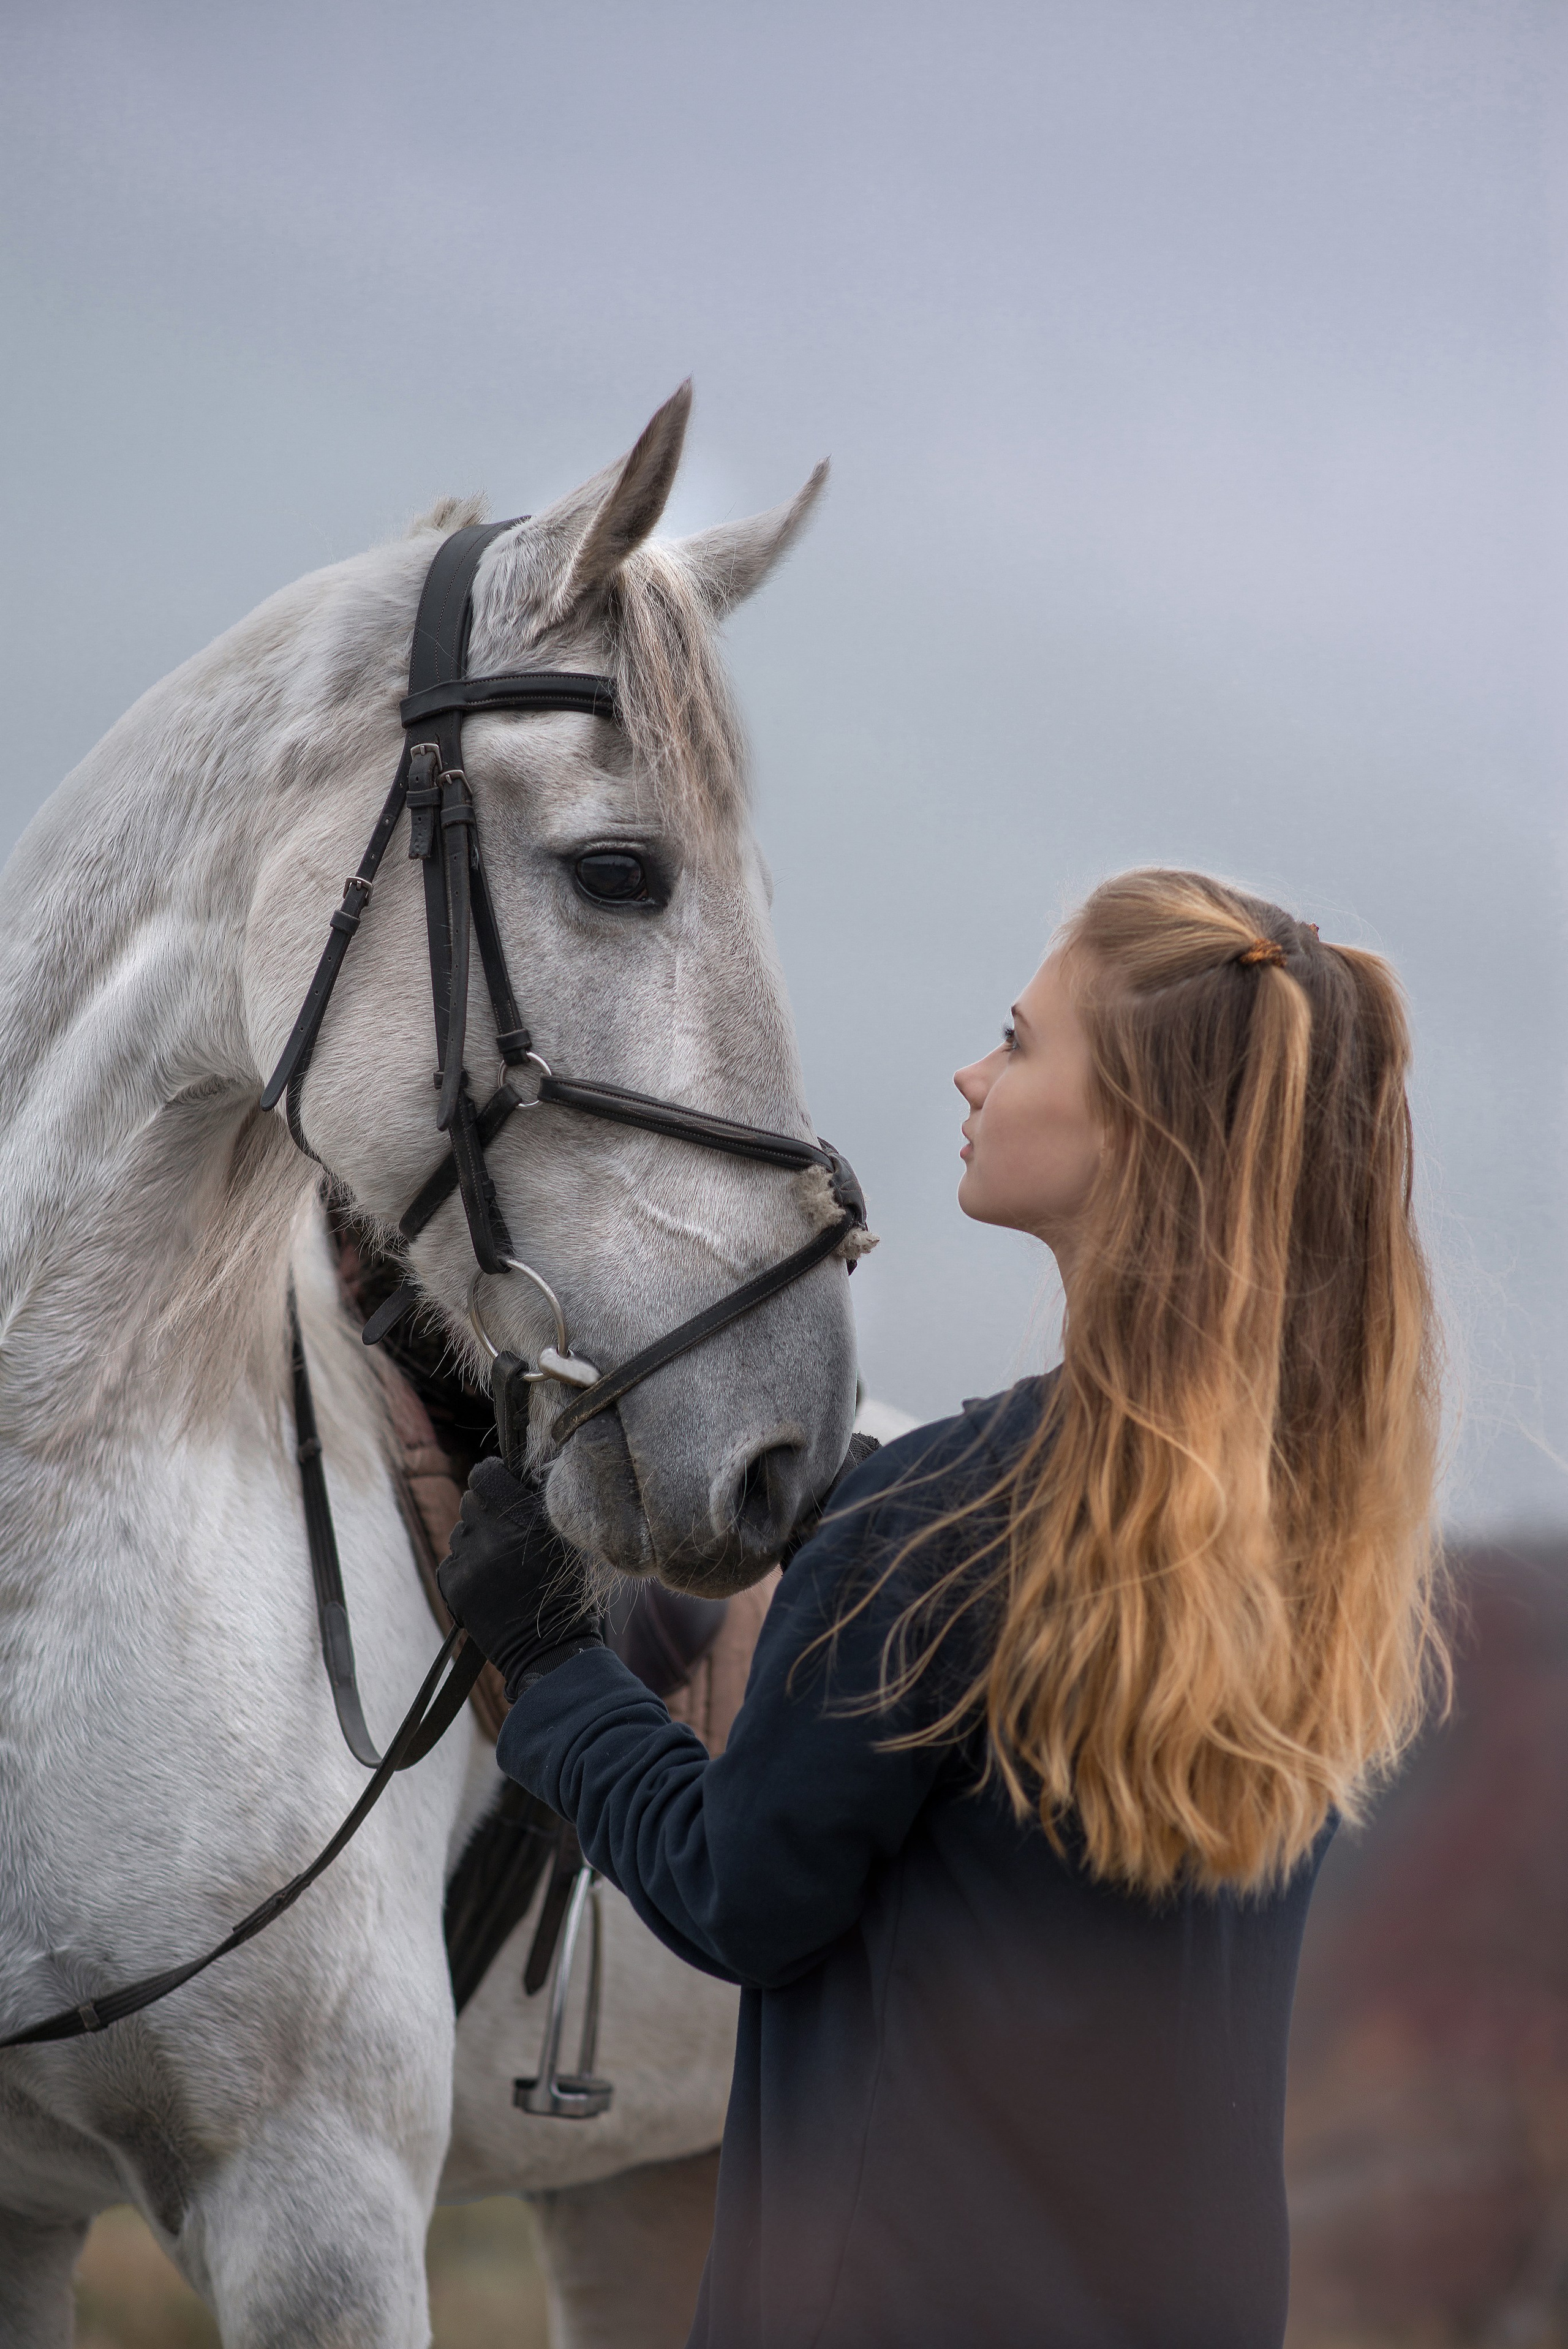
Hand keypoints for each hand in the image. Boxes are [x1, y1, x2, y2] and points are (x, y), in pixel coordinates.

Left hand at [437, 1457, 602, 1699]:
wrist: (548, 1651)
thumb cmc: (564, 1594)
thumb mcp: (565, 1542)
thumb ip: (539, 1507)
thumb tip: (521, 1477)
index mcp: (525, 1521)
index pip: (483, 1475)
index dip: (490, 1476)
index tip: (498, 1484)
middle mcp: (494, 1537)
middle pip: (469, 1502)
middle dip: (484, 1511)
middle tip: (503, 1531)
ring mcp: (470, 1563)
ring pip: (459, 1534)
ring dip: (474, 1542)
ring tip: (498, 1565)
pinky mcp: (454, 1587)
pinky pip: (450, 1562)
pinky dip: (464, 1569)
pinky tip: (486, 1585)